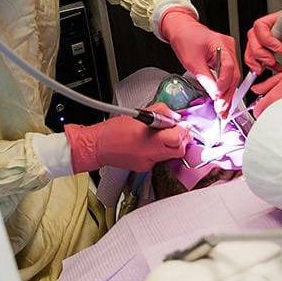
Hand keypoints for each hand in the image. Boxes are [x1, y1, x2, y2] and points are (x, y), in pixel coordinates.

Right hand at [66, 105, 188, 172]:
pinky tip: (150, 143)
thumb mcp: (139, 113)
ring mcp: (148, 163)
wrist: (98, 146)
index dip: (183, 130)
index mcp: (150, 139)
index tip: (182, 124)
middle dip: (181, 140)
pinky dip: (158, 151)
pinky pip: (158, 159)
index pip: (178, 138)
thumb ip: (161, 112)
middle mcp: (152, 154)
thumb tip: (174, 116)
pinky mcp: (144, 168)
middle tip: (178, 131)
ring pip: (169, 156)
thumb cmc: (114, 130)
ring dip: (171, 145)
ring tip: (162, 135)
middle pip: (179, 150)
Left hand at [160, 8, 239, 104]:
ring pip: (232, 76)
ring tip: (223, 108)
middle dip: (228, 94)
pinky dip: (224, 86)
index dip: (224, 84)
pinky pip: (227, 74)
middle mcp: (229, 48)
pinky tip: (221, 98)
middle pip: (233, 75)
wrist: (181, 28)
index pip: (228, 68)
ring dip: (227, 93)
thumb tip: (215, 94)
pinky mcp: (224, 57)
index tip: (218, 98)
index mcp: (222, 44)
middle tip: (222, 110)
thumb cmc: (185, 37)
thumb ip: (205, 78)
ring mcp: (228, 52)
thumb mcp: (192, 61)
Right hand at [243, 0, 281, 72]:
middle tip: (271, 61)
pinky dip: (266, 66)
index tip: (281, 48)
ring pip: (254, 50)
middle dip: (259, 53)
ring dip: (258, 62)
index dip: (266, 39)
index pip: (259, 28)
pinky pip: (263, 58)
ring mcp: (273, 38)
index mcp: (275, 18)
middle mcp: (272, 28)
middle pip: (253, 40)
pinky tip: (278, 68)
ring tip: (269, 68)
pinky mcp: (277, 47)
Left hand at [251, 58, 281, 118]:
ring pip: (279, 122)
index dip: (259, 107)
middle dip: (270, 112)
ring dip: (281, 117)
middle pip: (267, 118)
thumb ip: (268, 83)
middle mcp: (281, 111)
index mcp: (275, 98)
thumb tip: (256, 89)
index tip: (262, 104)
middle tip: (279, 103)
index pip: (257, 110)